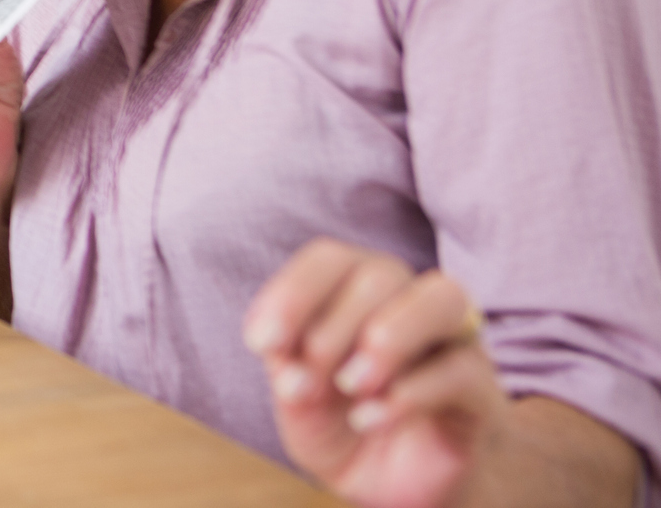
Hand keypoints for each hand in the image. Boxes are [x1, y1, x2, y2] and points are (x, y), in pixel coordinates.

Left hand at [245, 239, 504, 507]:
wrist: (395, 488)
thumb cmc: (341, 426)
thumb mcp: (299, 402)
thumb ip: (289, 371)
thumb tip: (287, 361)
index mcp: (356, 290)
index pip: (329, 259)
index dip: (292, 294)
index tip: (261, 345)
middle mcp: (409, 301)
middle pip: (380, 273)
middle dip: (333, 328)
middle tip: (310, 382)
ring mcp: (454, 341)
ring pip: (441, 297)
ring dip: (389, 336)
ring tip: (352, 384)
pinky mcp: (483, 390)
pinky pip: (462, 368)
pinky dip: (411, 391)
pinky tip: (371, 418)